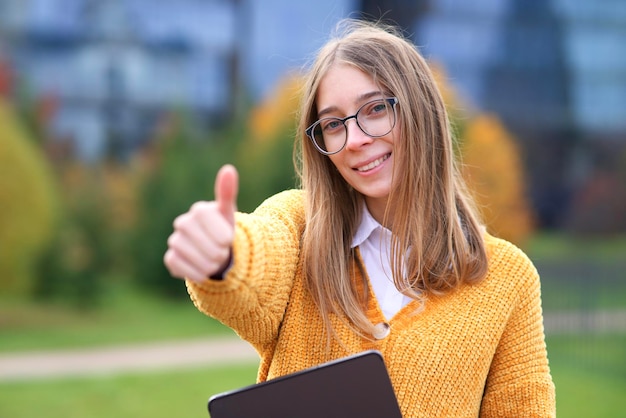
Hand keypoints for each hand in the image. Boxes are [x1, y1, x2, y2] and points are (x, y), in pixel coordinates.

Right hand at [163, 164, 237, 282]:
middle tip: (223, 252)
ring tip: (216, 262)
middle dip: (217, 251)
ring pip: (191, 255)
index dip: (222, 235)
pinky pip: (180, 267)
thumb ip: (227, 192)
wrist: (216, 251)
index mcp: (199, 210)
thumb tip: (228, 168)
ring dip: (208, 264)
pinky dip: (195, 272)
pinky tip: (204, 272)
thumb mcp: (229, 213)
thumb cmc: (223, 229)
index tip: (228, 241)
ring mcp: (175, 241)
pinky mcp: (171, 258)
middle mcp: (183, 223)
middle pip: (202, 242)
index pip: (210, 223)